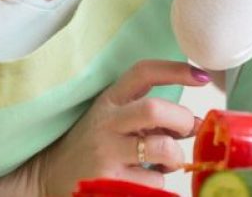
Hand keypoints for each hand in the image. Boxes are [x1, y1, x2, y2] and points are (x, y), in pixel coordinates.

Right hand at [25, 60, 209, 196]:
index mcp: (110, 101)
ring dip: (176, 157)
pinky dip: (160, 181)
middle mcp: (107, 123)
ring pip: (161, 148)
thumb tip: (195, 124)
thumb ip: (150, 118)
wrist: (48, 176)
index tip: (202, 76)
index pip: (143, 73)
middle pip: (154, 109)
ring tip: (169, 162)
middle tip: (186, 130)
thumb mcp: (114, 120)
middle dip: (181, 118)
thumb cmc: (92, 147)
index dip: (175, 70)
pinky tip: (146, 179)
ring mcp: (106, 153)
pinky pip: (153, 181)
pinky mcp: (108, 182)